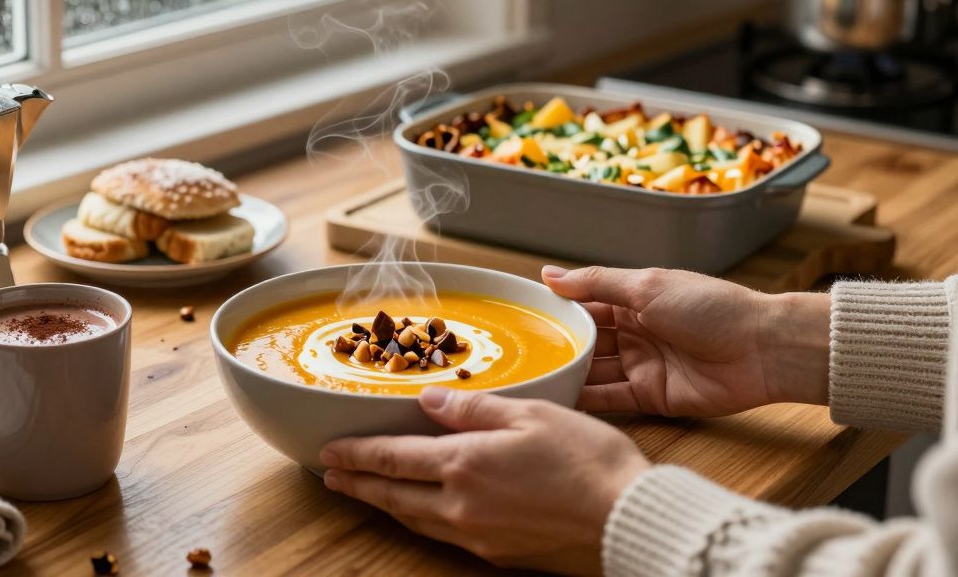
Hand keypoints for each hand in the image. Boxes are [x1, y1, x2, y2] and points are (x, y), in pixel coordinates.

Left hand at [320, 388, 649, 574]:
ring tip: (367, 491)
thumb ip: (474, 408)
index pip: (392, 458)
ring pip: (416, 520)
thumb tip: (427, 402)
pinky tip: (423, 513)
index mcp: (465, 464)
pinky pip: (444, 536)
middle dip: (358, 483)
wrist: (628, 521)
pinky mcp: (499, 554)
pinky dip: (420, 521)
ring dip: (386, 504)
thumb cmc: (589, 461)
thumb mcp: (531, 415)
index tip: (329, 451)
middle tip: (332, 476)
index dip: (357, 454)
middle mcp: (461, 505)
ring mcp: (479, 535)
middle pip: (394, 495)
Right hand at [544, 265, 830, 416]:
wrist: (763, 350)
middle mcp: (633, 331)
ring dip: (566, 373)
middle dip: (555, 346)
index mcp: (633, 298)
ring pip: (593, 370)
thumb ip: (596, 283)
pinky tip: (555, 400)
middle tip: (513, 353)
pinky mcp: (650, 397)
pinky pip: (610, 399)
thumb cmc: (712, 307)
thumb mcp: (647, 286)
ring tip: (526, 379)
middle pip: (585, 340)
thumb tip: (550, 274)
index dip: (554, 309)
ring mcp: (641, 365)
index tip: (517, 315)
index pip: (584, 303)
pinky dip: (585, 399)